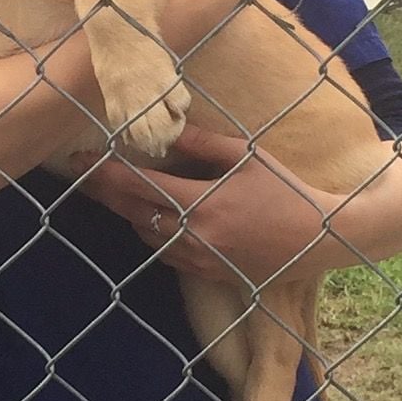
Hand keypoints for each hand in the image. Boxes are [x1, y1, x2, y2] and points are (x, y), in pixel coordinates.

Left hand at [84, 124, 361, 290]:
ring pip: (146, 236)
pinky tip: (150, 217)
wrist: (320, 239)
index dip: (104, 173)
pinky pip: (166, 253)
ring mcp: (200, 259)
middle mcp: (194, 237)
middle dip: (104, 192)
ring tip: (114, 192)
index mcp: (202, 204)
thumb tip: (165, 126)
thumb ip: (201, 143)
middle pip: (133, 213)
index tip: (81, 161)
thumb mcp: (246, 156)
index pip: (139, 187)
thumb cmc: (286, 190)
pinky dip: (153, 233)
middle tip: (82, 174)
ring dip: (129, 213)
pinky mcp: (208, 274)